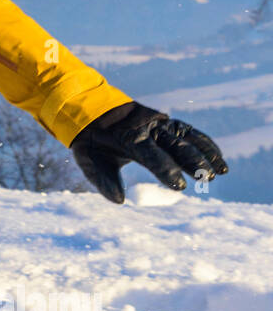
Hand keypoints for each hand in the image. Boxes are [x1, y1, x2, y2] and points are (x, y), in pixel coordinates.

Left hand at [70, 101, 227, 203]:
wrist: (92, 109)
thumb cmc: (91, 140)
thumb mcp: (89, 160)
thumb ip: (104, 181)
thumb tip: (120, 201)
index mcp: (129, 138)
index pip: (151, 155)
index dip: (166, 170)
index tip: (180, 187)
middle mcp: (148, 129)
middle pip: (175, 145)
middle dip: (192, 162)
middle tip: (207, 178)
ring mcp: (159, 123)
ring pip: (187, 137)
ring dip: (206, 152)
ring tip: (222, 170)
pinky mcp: (166, 122)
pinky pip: (189, 131)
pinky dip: (204, 142)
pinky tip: (217, 157)